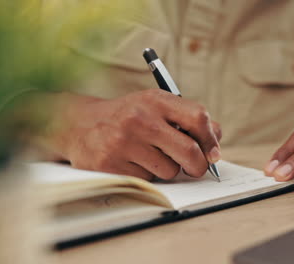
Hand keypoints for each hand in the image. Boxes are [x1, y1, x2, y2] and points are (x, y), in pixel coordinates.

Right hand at [43, 89, 221, 180]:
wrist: (79, 123)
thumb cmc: (127, 116)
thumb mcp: (154, 106)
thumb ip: (186, 119)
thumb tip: (215, 144)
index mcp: (155, 100)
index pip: (198, 117)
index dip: (211, 139)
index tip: (213, 152)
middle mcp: (140, 118)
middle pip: (189, 151)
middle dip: (198, 165)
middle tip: (196, 168)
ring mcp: (124, 142)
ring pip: (169, 170)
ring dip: (166, 169)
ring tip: (149, 155)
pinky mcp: (110, 163)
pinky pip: (147, 179)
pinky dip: (146, 175)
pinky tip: (131, 161)